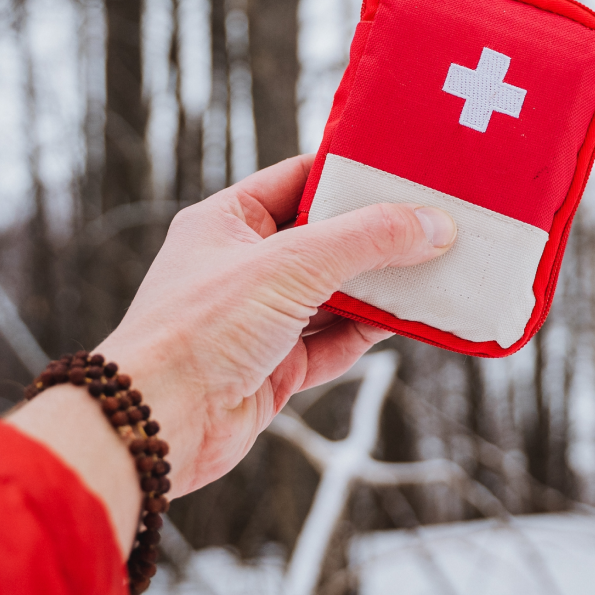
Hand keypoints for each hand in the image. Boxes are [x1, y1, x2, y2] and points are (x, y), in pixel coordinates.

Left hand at [94, 153, 455, 494]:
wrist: (158, 424)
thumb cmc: (200, 330)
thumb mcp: (291, 266)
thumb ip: (365, 240)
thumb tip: (433, 224)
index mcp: (226, 222)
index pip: (298, 179)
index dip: (350, 173)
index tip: (406, 170)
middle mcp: (240, 266)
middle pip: (324, 240)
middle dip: (377, 237)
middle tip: (436, 224)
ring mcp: (258, 320)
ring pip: (333, 295)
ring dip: (379, 289)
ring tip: (436, 272)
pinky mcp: (273, 369)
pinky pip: (331, 343)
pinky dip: (367, 335)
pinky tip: (405, 323)